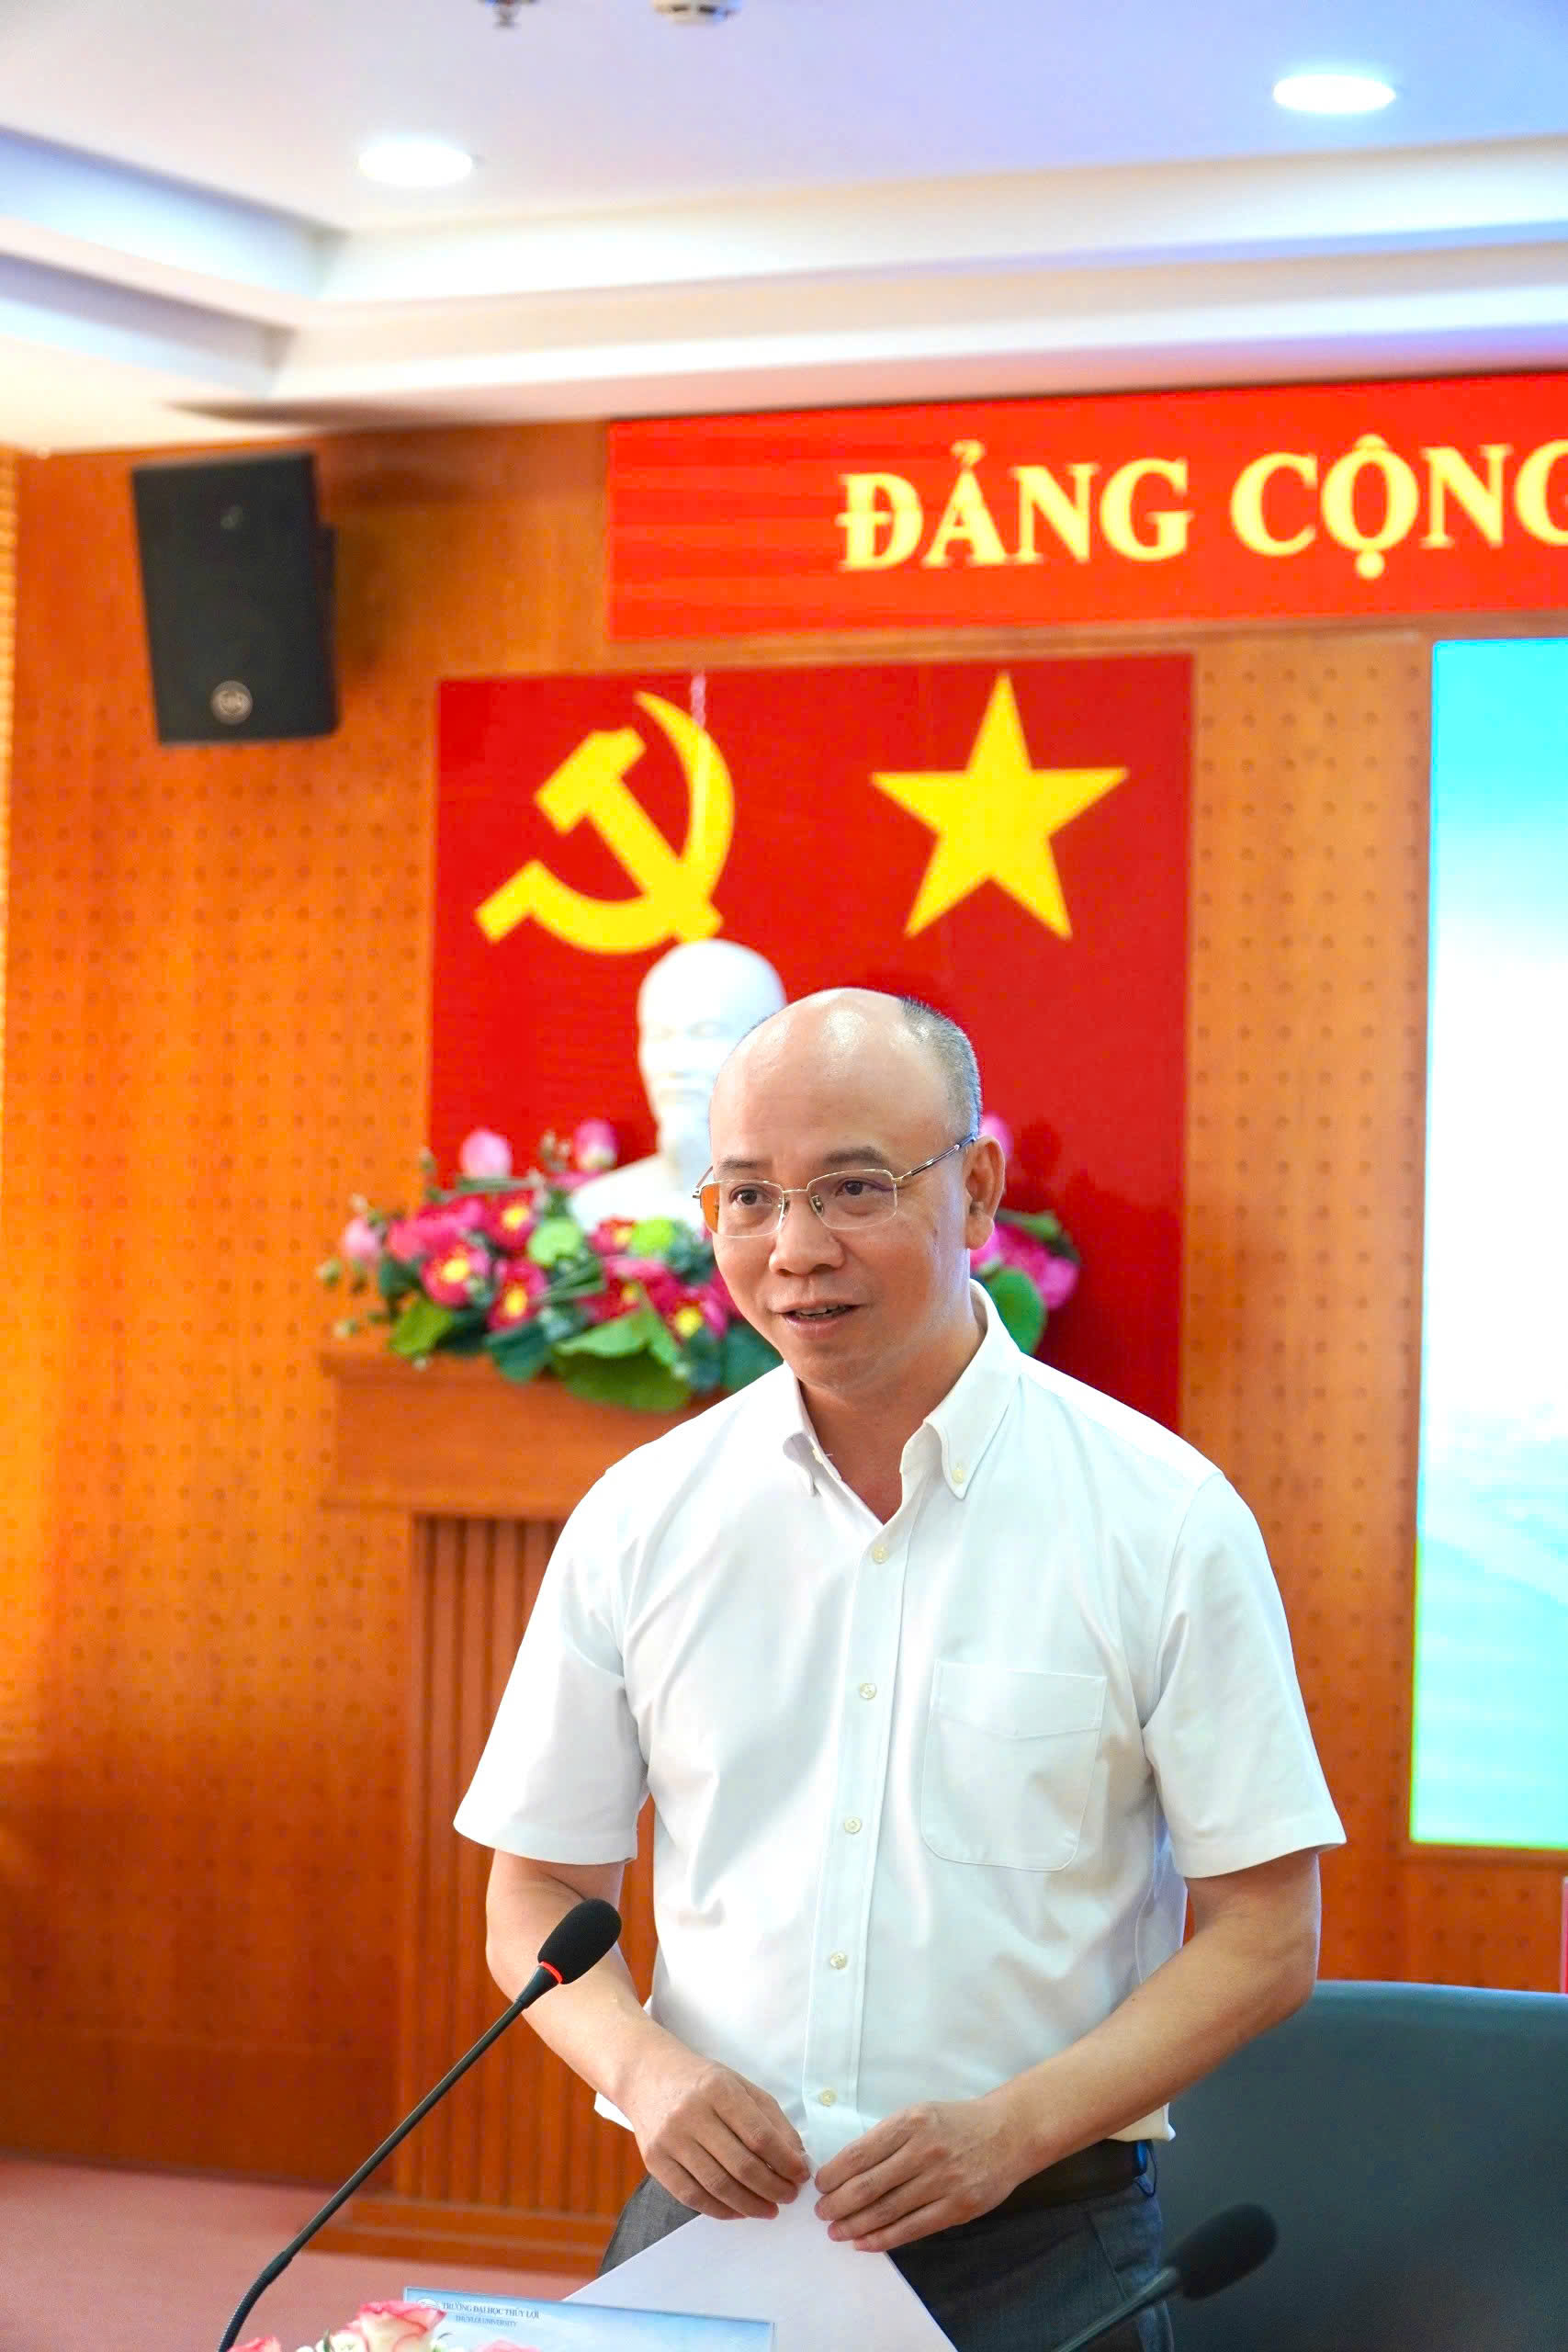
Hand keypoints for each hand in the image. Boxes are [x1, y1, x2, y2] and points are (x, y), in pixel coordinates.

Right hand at [619, 2038, 811, 2221]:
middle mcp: (691, 2114)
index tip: (801, 2175)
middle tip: (789, 2197)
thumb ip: (770, 2119)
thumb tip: (796, 2156)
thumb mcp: (739, 2085)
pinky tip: (738, 2211)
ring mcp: (670, 2139)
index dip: (785, 2161)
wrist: (647, 2075)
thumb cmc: (701, 2082)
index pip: (759, 2135)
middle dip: (772, 2187)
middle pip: (740, 2164)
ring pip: (716, 2185)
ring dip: (749, 2204)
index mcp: (718, 2089)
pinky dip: (719, 2210)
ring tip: (769, 2209)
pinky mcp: (654, 2161)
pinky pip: (691, 2195)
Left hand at [813, 2098, 1027, 2251]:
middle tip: (822, 2213)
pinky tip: (865, 2243)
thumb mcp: (919, 2114)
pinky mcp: (958, 2207)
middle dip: (838, 2204)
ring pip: (888, 2210)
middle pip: (869, 2185)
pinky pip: (912, 2228)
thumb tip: (847, 2169)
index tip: (819, 2186)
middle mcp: (924, 2151)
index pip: (860, 2153)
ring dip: (856, 2225)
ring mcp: (943, 2181)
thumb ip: (888, 2138)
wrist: (1009, 2132)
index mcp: (910, 2122)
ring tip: (836, 2232)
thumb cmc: (956, 2123)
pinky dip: (884, 2238)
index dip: (834, 2174)